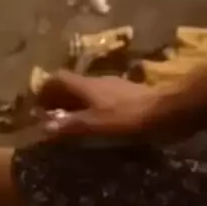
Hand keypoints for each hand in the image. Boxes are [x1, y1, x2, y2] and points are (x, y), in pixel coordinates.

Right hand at [36, 70, 161, 138]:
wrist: (168, 112)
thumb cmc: (129, 118)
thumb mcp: (96, 125)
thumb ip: (70, 125)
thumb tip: (43, 127)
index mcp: (87, 86)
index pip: (58, 78)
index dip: (45, 90)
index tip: (37, 107)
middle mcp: (99, 82)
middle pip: (73, 86)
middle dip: (60, 100)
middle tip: (52, 119)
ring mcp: (117, 89)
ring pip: (90, 94)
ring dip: (78, 106)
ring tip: (73, 126)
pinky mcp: (131, 98)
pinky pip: (105, 102)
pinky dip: (96, 111)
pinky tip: (100, 127)